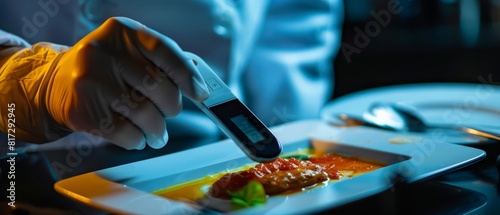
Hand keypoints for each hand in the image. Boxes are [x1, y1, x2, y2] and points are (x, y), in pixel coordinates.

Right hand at [1, 17, 208, 148]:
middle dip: (171, 107)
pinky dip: (138, 140)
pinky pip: (126, 134)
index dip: (188, 76)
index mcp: (124, 32)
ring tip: (157, 133)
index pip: (166, 52)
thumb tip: (199, 85)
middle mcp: (105, 52)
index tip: (201, 94)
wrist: (54, 83)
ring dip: (157, 130)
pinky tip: (137, 137)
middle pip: (158, 88)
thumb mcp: (130, 52)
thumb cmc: (106, 68)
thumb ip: (162, 62)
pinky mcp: (82, 111)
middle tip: (169, 113)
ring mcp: (91, 82)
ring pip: (145, 115)